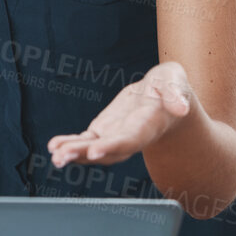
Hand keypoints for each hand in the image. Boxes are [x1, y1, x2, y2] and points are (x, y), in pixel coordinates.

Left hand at [48, 61, 194, 166]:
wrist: (162, 96)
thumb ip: (176, 92)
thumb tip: (181, 107)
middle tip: (61, 157)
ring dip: (74, 153)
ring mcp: (115, 136)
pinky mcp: (104, 131)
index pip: (131, 138)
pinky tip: (54, 146)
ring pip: (94, 149)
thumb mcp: (174, 79)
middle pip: (108, 149)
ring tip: (55, 155)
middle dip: (84, 153)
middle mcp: (131, 136)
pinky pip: (86, 141)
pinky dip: (71, 144)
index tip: (95, 151)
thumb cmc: (169, 85)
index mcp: (149, 124)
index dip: (114, 146)